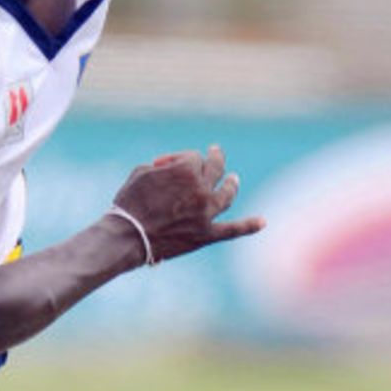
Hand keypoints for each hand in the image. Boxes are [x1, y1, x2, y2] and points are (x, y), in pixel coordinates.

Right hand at [111, 144, 264, 262]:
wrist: (128, 237)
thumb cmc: (129, 203)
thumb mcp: (141, 173)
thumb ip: (162, 167)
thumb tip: (172, 169)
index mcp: (187, 170)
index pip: (193, 157)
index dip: (179, 159)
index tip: (165, 165)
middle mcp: (202, 189)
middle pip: (215, 169)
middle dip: (216, 159)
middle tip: (216, 153)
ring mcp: (207, 213)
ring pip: (227, 194)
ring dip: (232, 184)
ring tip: (233, 179)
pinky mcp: (206, 235)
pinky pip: (232, 230)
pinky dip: (249, 226)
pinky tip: (263, 222)